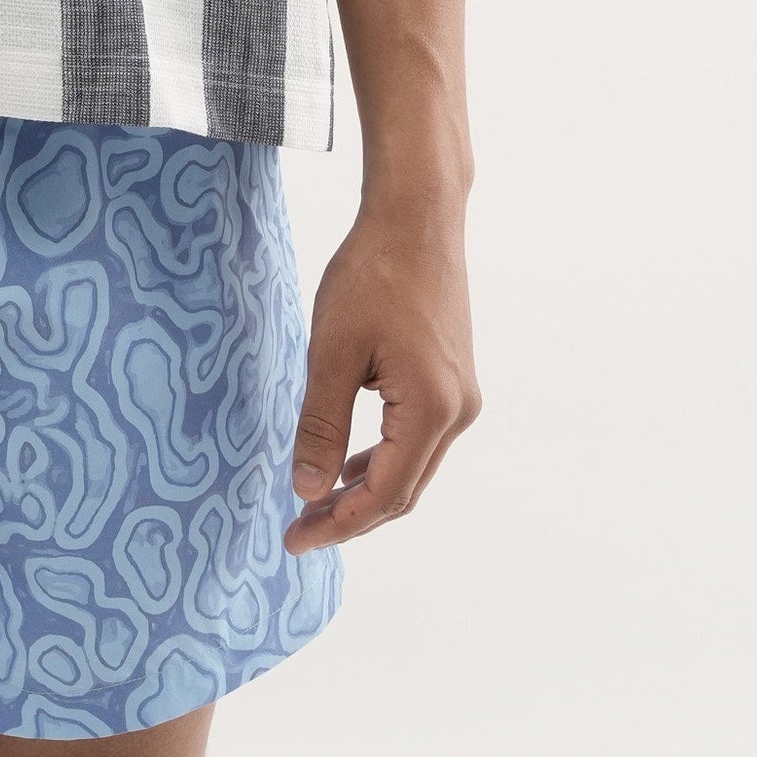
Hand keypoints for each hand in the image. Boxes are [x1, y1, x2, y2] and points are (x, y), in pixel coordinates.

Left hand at [284, 197, 481, 551]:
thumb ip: (321, 424)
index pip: (386, 494)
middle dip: (351, 515)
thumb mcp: (334, 349)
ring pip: (413, 466)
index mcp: (433, 408)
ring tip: (316, 503)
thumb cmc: (373, 274)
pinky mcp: (454, 379)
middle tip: (299, 530)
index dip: (339, 524)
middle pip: (405, 490)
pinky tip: (349, 461)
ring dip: (367, 489)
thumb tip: (308, 489)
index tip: (294, 539)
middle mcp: (459, 411)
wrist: (416, 217)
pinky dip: (383, 457)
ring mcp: (462, 396)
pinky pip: (418, 438)